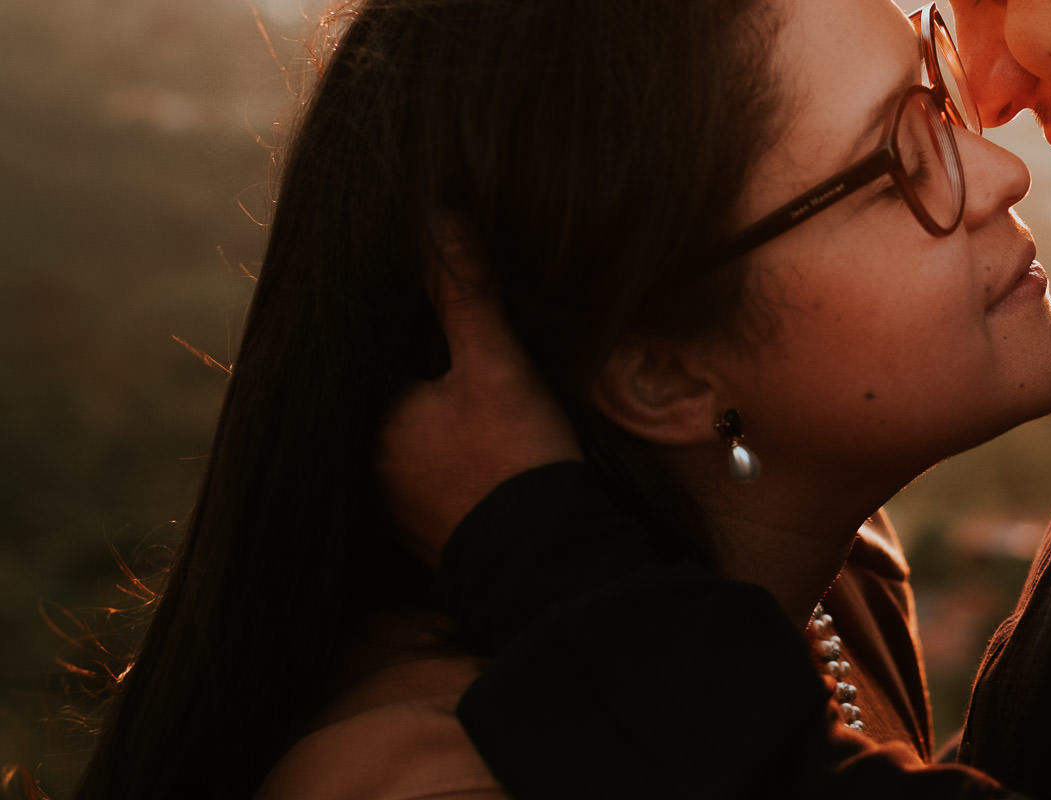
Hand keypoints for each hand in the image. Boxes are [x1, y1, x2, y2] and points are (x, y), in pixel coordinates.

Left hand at [379, 230, 581, 567]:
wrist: (548, 558)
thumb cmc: (516, 458)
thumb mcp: (496, 365)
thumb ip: (465, 292)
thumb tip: (440, 217)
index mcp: (365, 421)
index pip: (366, 349)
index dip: (395, 316)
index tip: (420, 293)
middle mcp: (361, 466)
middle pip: (379, 392)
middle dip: (406, 363)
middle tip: (438, 332)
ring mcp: (387, 502)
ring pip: (396, 431)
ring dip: (417, 407)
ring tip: (449, 377)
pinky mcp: (417, 525)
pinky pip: (413, 467)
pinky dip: (430, 444)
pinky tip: (460, 431)